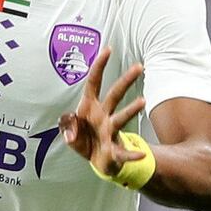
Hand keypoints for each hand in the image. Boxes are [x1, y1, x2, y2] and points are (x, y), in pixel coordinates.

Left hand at [59, 48, 146, 176]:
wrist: (98, 161)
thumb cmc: (85, 141)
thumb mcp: (70, 134)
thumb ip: (68, 127)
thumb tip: (70, 128)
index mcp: (90, 107)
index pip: (94, 83)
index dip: (99, 66)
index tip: (108, 49)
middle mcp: (103, 115)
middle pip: (115, 95)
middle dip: (126, 81)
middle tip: (139, 67)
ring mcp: (110, 131)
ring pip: (121, 118)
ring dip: (131, 110)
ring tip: (142, 101)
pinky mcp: (114, 150)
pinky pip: (123, 152)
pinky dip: (131, 154)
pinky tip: (140, 155)